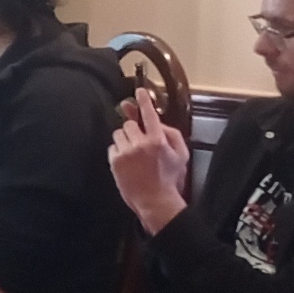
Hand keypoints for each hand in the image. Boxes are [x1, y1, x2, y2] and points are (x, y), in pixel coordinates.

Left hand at [109, 87, 190, 229]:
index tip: (140, 91)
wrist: (155, 201)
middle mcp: (141, 143)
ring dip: (125, 140)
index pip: (149, 114)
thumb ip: (172, 134)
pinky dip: (118, 152)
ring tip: (134, 155)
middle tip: (140, 144)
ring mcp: (126, 152)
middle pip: (129, 123)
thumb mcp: (181, 155)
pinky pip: (112, 147)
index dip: (144, 100)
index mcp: (158, 140)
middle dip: (134, 131)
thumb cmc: (169, 178)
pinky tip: (127, 163)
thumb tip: (158, 122)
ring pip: (119, 133)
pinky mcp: (115, 161)